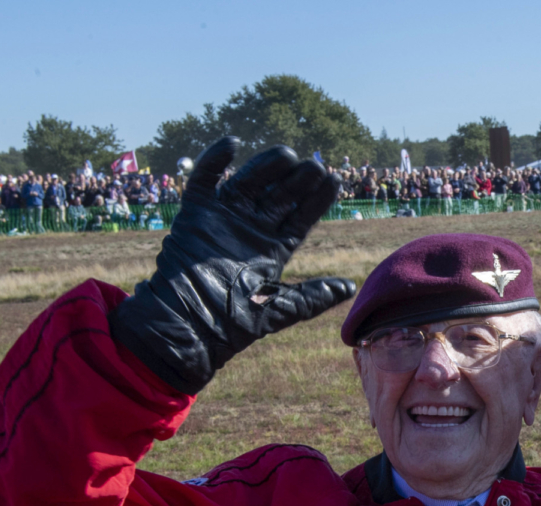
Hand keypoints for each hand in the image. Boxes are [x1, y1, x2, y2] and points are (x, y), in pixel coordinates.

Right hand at [110, 137, 355, 393]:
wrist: (190, 326)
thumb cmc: (235, 322)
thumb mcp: (283, 308)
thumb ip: (315, 296)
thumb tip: (350, 288)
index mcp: (273, 248)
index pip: (300, 217)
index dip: (317, 200)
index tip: (334, 181)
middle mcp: (251, 230)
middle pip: (278, 195)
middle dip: (297, 180)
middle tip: (314, 165)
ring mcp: (224, 219)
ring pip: (249, 182)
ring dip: (266, 166)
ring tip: (286, 155)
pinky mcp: (195, 214)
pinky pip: (203, 180)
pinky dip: (213, 161)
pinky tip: (231, 143)